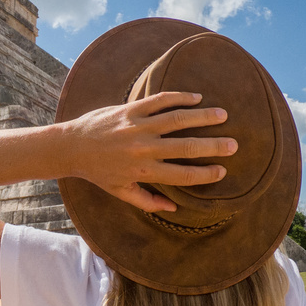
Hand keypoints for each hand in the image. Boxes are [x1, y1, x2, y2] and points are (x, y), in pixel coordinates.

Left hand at [63, 91, 236, 212]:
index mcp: (143, 172)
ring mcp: (138, 127)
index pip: (183, 175)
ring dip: (203, 116)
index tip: (222, 170)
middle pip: (187, 147)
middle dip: (214, 146)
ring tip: (222, 115)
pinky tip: (196, 98)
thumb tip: (174, 208)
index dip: (206, 174)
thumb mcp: (121, 192)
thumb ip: (148, 202)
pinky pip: (160, 100)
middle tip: (233, 144)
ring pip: (178, 119)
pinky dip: (180, 97)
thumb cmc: (98, 172)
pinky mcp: (130, 109)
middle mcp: (144, 149)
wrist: (71, 147)